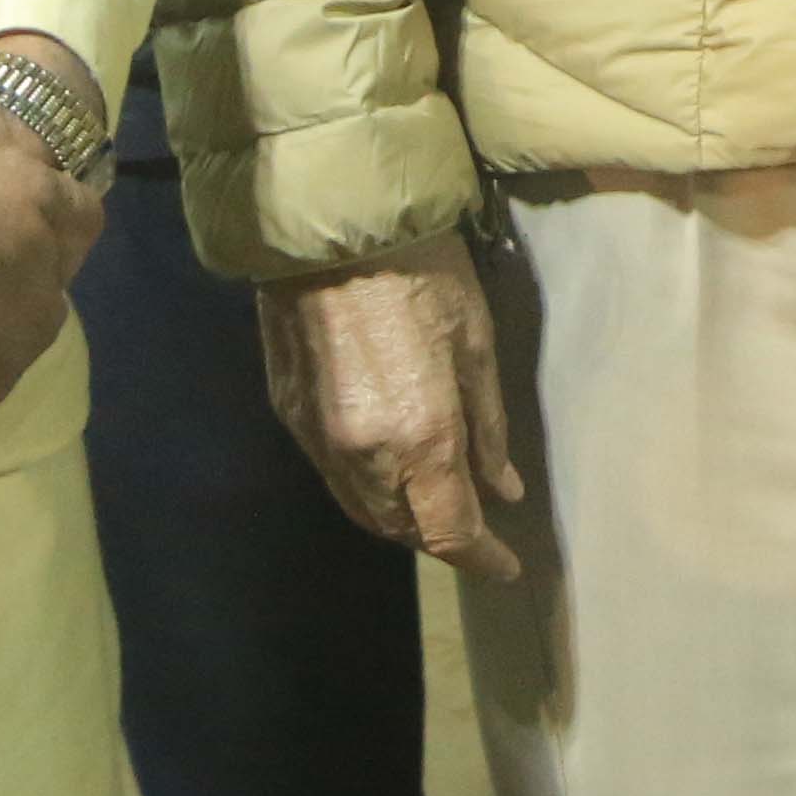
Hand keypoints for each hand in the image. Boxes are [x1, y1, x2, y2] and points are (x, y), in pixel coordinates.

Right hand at [257, 236, 527, 579]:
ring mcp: (317, 439)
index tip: (507, 567)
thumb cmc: (423, 274)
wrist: (331, 229)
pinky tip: (389, 468)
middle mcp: (362, 453)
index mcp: (420, 436)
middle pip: (402, 530)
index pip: (450, 531)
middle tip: (476, 530)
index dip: (482, 558)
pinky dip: (365, 489)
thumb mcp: (477, 345)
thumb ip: (488, 428)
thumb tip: (502, 490)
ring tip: (436, 506)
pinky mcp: (287, 416)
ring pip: (361, 510)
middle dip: (440, 539)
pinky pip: (332, 477)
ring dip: (401, 521)